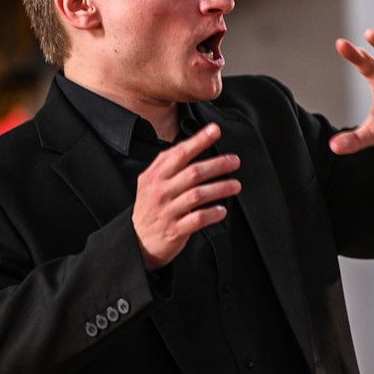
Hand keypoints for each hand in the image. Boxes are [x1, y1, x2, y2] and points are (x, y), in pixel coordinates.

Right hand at [132, 123, 240, 269]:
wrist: (137, 242)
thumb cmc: (149, 209)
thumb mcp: (149, 183)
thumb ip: (166, 164)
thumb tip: (190, 144)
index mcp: (155, 177)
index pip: (179, 153)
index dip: (199, 140)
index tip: (215, 130)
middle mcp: (160, 192)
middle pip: (193, 173)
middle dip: (217, 165)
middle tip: (234, 161)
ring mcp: (167, 211)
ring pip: (197, 195)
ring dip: (220, 188)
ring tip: (236, 185)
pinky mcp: (174, 230)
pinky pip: (198, 219)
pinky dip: (212, 214)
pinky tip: (222, 210)